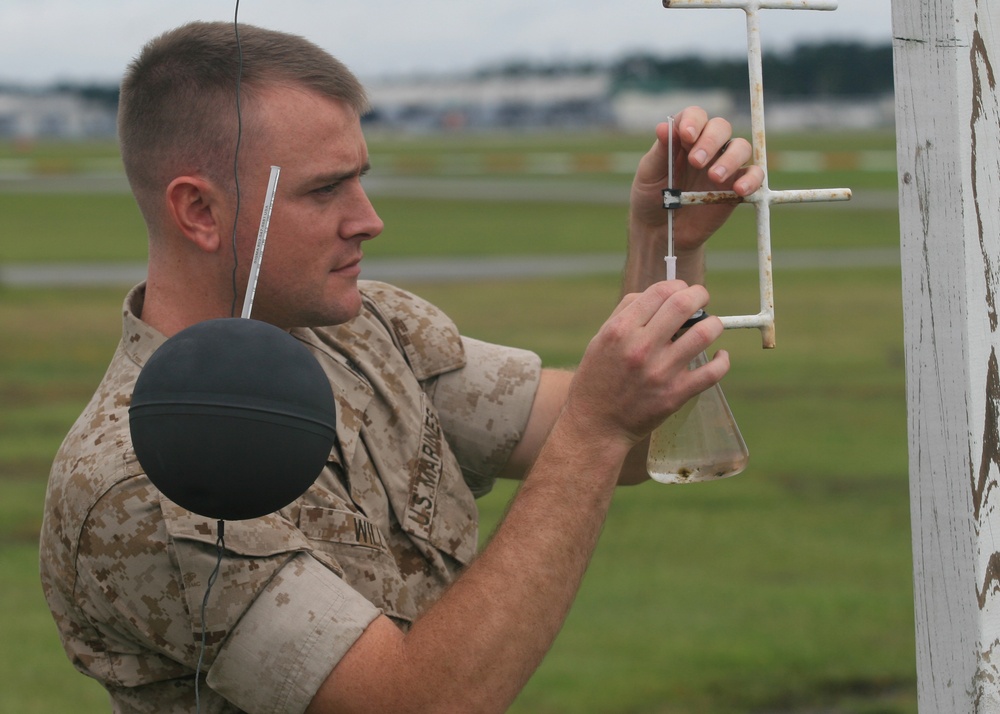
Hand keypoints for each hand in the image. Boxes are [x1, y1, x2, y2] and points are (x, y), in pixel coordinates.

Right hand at [563, 281, 728, 448]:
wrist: (595, 424)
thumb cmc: (597, 378)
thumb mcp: (600, 339)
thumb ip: (626, 312)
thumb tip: (660, 294)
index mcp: (620, 330)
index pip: (660, 292)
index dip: (678, 285)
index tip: (683, 289)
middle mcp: (641, 348)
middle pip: (684, 305)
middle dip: (700, 295)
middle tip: (702, 299)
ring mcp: (660, 372)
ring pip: (705, 333)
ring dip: (715, 324)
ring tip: (712, 326)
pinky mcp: (675, 394)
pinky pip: (713, 372)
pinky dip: (723, 360)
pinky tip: (720, 356)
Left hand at [629, 106, 763, 254]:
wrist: (661, 230)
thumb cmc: (652, 196)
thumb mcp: (649, 174)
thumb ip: (660, 152)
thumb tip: (663, 127)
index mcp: (684, 137)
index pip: (695, 116)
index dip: (694, 121)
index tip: (686, 135)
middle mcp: (708, 146)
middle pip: (721, 127)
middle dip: (710, 141)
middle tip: (696, 162)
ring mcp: (725, 165)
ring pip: (740, 147)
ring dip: (730, 159)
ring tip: (714, 177)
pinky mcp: (736, 187)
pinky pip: (754, 175)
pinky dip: (752, 179)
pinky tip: (739, 189)